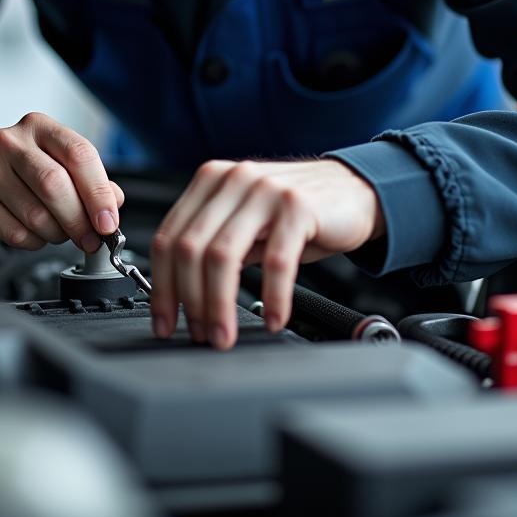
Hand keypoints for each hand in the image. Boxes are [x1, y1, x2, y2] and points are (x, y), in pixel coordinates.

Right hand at [0, 113, 123, 251]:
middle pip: (56, 185)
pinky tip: (34, 233)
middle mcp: (11, 142)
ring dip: (58, 234)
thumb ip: (88, 179)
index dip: (99, 192)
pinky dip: (34, 242)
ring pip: (37, 215)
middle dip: (80, 220)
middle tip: (92, 239)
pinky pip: (16, 233)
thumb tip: (113, 204)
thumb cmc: (20, 169)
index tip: (109, 221)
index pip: (79, 155)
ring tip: (60, 232)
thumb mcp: (56, 160)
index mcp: (39, 126)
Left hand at [149, 158, 383, 349]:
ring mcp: (264, 189)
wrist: (355, 190)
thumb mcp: (247, 221)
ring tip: (224, 336)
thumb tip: (181, 294)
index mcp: (211, 181)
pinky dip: (271, 298)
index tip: (164, 320)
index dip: (161, 286)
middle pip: (190, 248)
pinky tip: (273, 319)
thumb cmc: (298, 212)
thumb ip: (214, 244)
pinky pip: (276, 262)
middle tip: (198, 335)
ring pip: (222, 256)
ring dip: (219, 305)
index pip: (168, 237)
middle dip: (189, 301)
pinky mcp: (298, 206)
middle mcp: (233, 179)